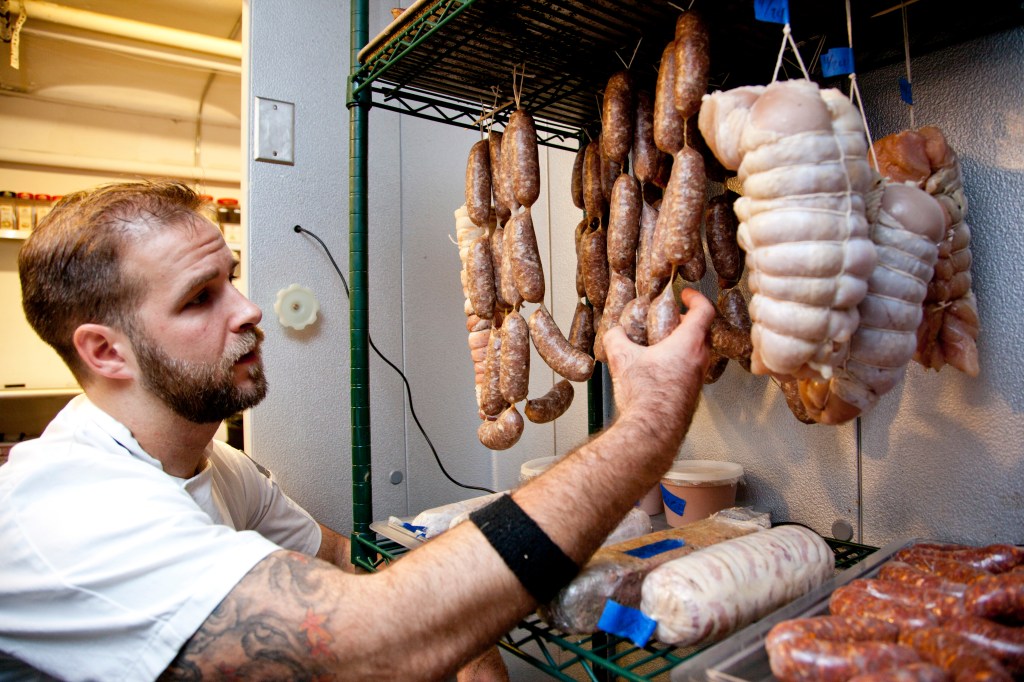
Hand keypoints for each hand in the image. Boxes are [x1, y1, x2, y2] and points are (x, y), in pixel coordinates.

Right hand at [602, 287, 714, 424]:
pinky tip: (657, 371)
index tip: (686, 295)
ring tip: (660, 346)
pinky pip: (690, 371)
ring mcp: (698, 379)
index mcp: (689, 344)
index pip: (704, 311)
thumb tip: (614, 332)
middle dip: (686, 322)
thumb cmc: (644, 396)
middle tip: (670, 320)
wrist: (651, 431)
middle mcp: (700, 360)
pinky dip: (679, 364)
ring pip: (698, 353)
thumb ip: (616, 337)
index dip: (696, 298)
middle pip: (703, 332)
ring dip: (683, 345)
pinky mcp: (692, 395)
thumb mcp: (621, 358)